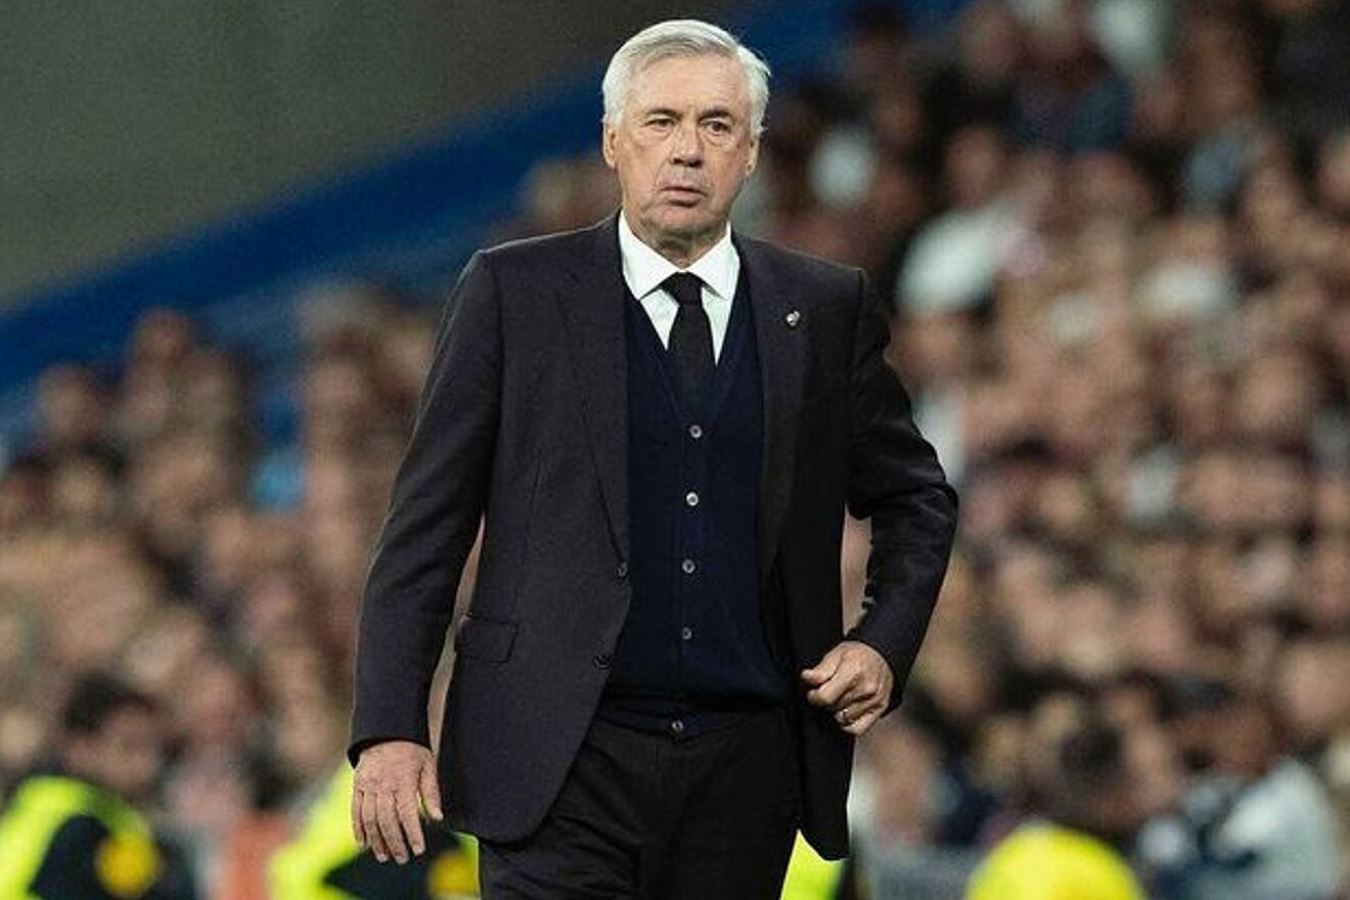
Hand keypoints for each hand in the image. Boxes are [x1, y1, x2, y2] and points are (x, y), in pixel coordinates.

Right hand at [351, 740, 442, 863]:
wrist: (387, 728)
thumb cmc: (412, 748)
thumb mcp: (428, 765)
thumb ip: (431, 793)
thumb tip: (438, 819)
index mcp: (403, 780)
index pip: (408, 814)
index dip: (413, 834)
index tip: (419, 850)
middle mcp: (383, 785)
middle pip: (387, 821)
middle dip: (395, 843)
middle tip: (403, 858)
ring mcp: (368, 786)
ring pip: (370, 819)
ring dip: (377, 841)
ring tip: (384, 856)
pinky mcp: (357, 785)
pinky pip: (355, 811)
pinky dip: (358, 829)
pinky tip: (363, 844)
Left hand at [800, 640, 893, 736]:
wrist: (882, 655)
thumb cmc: (858, 654)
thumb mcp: (836, 654)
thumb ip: (821, 669)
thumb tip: (807, 678)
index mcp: (853, 672)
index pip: (825, 697)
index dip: (814, 696)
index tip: (813, 692)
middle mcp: (866, 688)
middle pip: (833, 708)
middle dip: (826, 701)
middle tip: (828, 691)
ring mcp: (874, 701)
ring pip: (843, 719)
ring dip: (836, 711)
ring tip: (839, 698)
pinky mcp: (879, 710)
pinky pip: (857, 729)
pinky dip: (848, 724)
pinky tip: (846, 711)